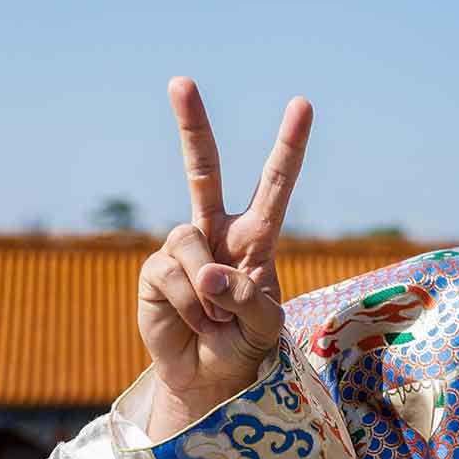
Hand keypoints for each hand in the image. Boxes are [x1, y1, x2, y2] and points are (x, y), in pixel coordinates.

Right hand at [138, 77, 311, 436]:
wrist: (210, 378)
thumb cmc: (247, 345)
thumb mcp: (266, 324)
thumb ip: (248, 297)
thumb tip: (209, 273)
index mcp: (255, 236)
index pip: (274, 184)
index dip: (289, 146)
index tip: (303, 104)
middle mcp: (216, 233)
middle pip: (203, 170)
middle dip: (191, 125)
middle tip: (180, 81)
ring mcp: (182, 250)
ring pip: (190, 246)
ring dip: (208, 294)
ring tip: (216, 321)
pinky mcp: (155, 272)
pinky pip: (173, 277)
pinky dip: (191, 308)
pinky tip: (195, 323)